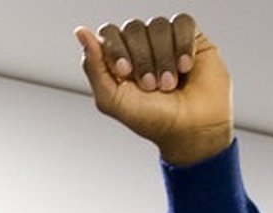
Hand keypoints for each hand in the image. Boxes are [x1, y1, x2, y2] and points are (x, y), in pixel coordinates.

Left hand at [75, 15, 232, 166]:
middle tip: (151, 86)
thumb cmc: (152, 119)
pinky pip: (183, 23)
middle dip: (142, 60)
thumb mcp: (112, 99)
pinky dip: (183, 46)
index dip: (115, 49)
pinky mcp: (191, 38)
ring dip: (163, 59)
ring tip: (169, 84)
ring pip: (158, 26)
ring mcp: (165, 40)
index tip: (125, 73)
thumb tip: (81, 32)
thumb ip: (93, 66)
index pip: (108, 33)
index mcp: (117, 58)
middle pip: (133, 28)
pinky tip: (185, 67)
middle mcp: (140, 46)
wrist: (191, 129)